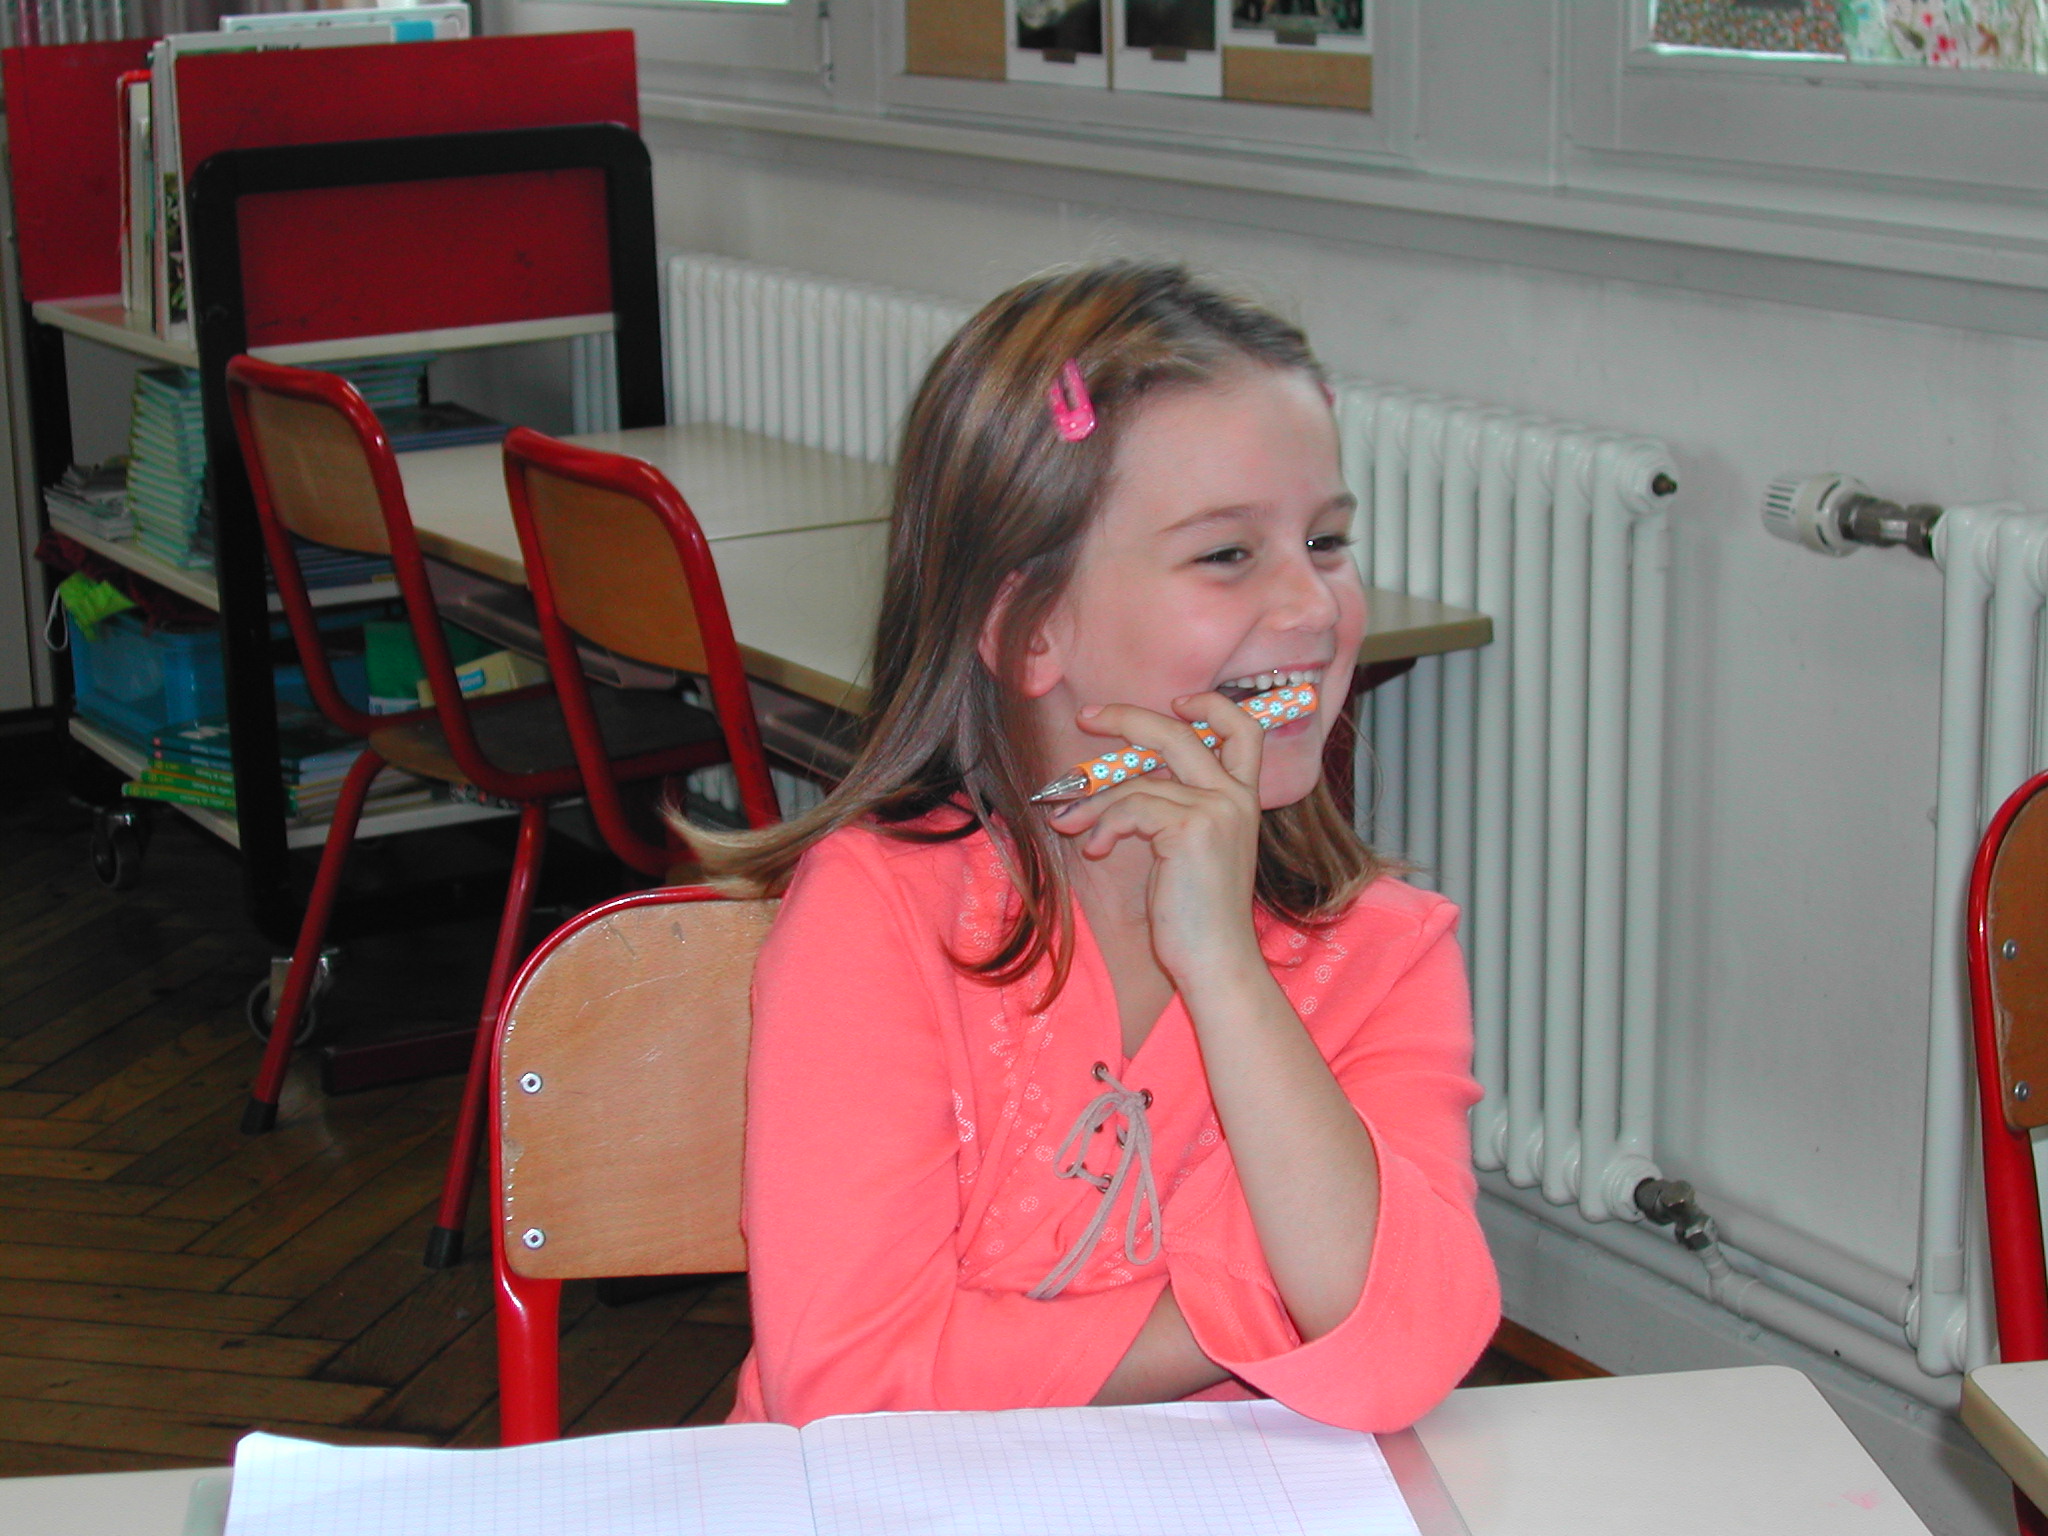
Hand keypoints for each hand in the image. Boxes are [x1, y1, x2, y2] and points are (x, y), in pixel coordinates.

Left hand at [1047, 692, 1263, 986]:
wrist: (1216, 959)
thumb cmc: (1197, 914)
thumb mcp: (1192, 849)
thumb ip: (1176, 809)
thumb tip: (1123, 783)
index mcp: (1244, 799)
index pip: (1244, 731)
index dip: (1212, 706)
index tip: (1177, 701)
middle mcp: (1236, 798)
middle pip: (1179, 733)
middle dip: (1128, 718)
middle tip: (1087, 717)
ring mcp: (1216, 810)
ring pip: (1139, 781)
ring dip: (1094, 801)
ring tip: (1069, 823)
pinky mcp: (1190, 828)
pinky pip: (1130, 808)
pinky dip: (1103, 826)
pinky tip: (1095, 850)